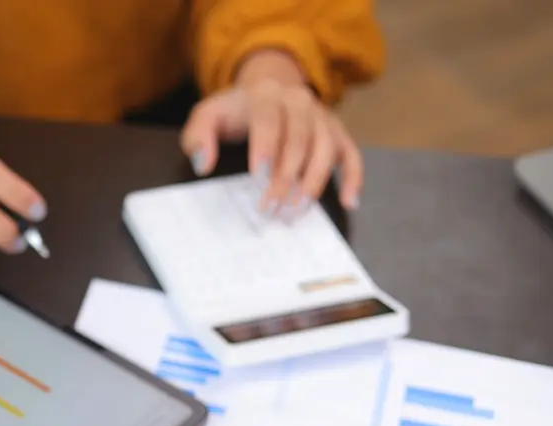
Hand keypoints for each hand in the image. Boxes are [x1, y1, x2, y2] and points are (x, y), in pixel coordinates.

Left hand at [181, 49, 363, 217]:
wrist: (268, 89)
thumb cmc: (234, 111)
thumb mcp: (207, 116)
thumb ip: (198, 137)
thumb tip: (203, 165)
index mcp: (266, 95)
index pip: (268, 120)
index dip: (265, 146)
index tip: (258, 176)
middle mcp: (300, 102)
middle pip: (299, 138)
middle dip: (287, 175)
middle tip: (272, 206)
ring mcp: (322, 117)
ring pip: (327, 147)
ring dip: (315, 180)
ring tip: (298, 209)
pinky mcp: (337, 132)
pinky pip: (351, 154)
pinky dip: (354, 177)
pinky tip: (349, 201)